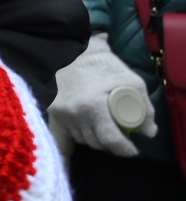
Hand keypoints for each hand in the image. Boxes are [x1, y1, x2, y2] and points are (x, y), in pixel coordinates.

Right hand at [49, 32, 156, 156]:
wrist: (69, 50)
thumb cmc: (103, 65)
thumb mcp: (132, 81)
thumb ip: (144, 108)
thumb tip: (148, 132)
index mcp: (92, 106)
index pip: (109, 139)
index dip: (124, 149)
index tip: (133, 150)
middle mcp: (73, 114)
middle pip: (95, 143)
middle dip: (111, 145)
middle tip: (121, 140)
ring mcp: (59, 113)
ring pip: (81, 139)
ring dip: (95, 139)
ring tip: (104, 131)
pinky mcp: (51, 111)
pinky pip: (67, 133)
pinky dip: (80, 135)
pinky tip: (87, 130)